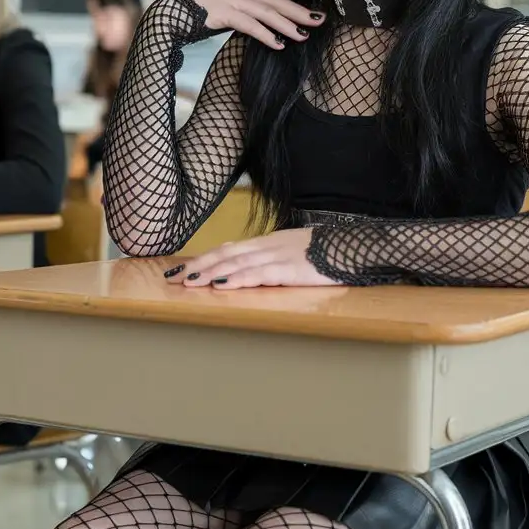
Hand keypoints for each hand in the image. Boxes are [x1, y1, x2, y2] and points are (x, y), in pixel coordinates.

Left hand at [164, 228, 338, 288]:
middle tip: (176, 278)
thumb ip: (271, 257)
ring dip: (211, 273)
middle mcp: (267, 247)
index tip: (183, 268)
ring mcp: (277, 257)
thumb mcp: (294, 250)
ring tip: (190, 282)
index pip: (230, 249)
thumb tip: (249, 266)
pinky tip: (222, 285)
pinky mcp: (289, 270)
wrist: (352, 247)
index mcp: (268, 243)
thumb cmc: (326, 252)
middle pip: (226, 254)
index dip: (205, 258)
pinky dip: (238, 279)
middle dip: (199, 265)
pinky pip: (258, 275)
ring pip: (237, 264)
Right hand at [191, 0, 323, 49]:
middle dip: (299, 10)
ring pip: (266, 13)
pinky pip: (250, 25)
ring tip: (302, 35)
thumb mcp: (231, 3)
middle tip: (319, 18)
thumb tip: (273, 17)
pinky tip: (278, 44)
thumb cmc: (205, 11)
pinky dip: (266, 35)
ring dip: (286, 25)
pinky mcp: (224, 13)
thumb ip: (250, 6)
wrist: (176, 12)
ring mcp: (232, 0)